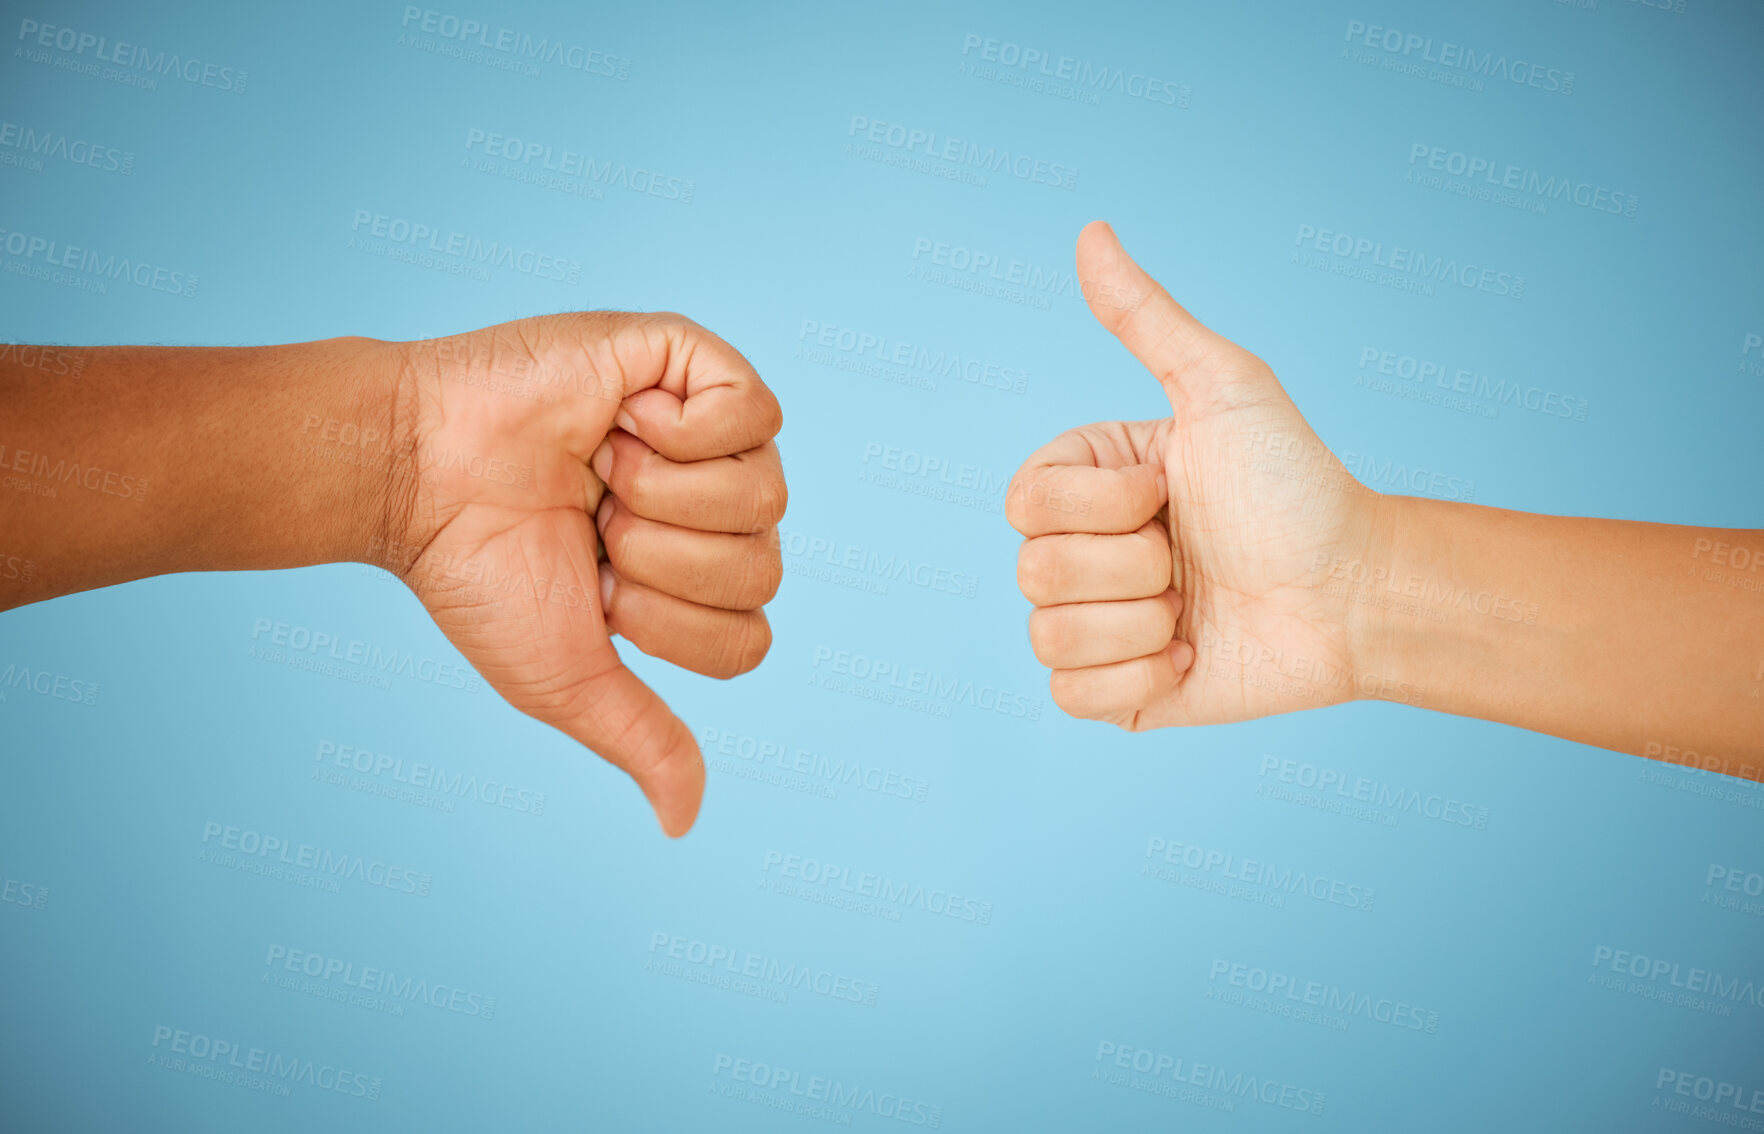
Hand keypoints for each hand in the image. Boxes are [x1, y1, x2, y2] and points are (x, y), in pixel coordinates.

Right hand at [382, 312, 784, 835]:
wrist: (417, 477)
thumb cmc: (481, 573)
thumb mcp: (568, 679)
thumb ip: (643, 740)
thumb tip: (686, 823)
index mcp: (687, 578)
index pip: (749, 635)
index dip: (670, 627)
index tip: (597, 593)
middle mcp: (709, 507)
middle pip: (764, 569)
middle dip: (660, 563)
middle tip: (593, 525)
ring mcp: (705, 431)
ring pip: (765, 495)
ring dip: (662, 497)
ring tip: (601, 470)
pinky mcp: (689, 360)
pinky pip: (757, 410)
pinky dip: (686, 431)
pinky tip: (625, 422)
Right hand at [1008, 222, 1387, 728]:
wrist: (1355, 595)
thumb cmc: (1297, 485)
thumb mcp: (1222, 389)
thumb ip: (1146, 318)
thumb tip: (1090, 231)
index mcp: (1088, 482)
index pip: (1023, 501)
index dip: (1101, 505)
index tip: (1172, 490)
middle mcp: (1081, 550)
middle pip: (1034, 572)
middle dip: (1134, 567)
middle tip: (1194, 557)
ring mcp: (1096, 624)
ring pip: (1048, 637)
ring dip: (1141, 625)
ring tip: (1196, 609)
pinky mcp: (1117, 691)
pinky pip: (1069, 698)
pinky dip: (1138, 680)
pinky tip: (1190, 658)